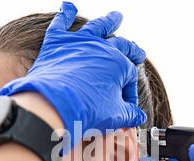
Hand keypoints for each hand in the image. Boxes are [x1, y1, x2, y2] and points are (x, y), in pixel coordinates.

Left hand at [0, 1, 146, 147]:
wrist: (54, 105)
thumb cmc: (88, 110)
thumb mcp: (115, 115)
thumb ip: (130, 114)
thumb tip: (139, 117)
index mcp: (119, 64)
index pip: (129, 77)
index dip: (129, 93)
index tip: (126, 105)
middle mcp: (102, 48)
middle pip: (121, 45)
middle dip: (132, 50)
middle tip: (138, 52)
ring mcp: (79, 42)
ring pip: (97, 27)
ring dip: (108, 21)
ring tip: (116, 17)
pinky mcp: (56, 42)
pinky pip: (61, 23)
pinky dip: (65, 14)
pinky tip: (67, 6)